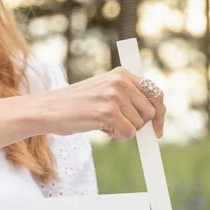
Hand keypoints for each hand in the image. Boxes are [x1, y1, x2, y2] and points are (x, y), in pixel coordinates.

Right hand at [35, 69, 164, 140]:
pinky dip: (117, 136)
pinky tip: (100, 127)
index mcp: (122, 73)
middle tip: (116, 124)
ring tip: (103, 121)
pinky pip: (128, 133)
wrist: (49, 109)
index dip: (160, 113)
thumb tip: (155, 119)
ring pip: (139, 125)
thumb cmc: (78, 104)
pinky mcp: (108, 112)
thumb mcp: (105, 91)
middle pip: (149, 112)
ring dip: (123, 129)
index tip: (158, 130)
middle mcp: (121, 81)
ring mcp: (115, 96)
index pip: (155, 92)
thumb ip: (128, 98)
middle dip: (137, 124)